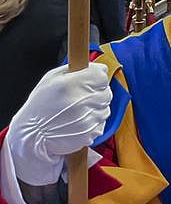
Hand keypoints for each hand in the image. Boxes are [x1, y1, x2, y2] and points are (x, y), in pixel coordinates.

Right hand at [7, 64, 111, 185]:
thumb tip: (97, 67)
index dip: (96, 77)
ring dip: (95, 109)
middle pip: (106, 91)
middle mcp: (82, 100)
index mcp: (72, 84)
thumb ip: (75, 70)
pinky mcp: (90, 133)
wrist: (32, 135)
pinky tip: (78, 123)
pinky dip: (93, 123)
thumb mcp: (50, 79)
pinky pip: (101, 124)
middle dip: (96, 93)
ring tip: (77, 112)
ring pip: (105, 108)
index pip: (101, 74)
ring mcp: (87, 119)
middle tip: (80, 98)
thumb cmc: (40, 105)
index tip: (89, 81)